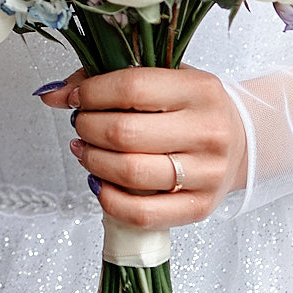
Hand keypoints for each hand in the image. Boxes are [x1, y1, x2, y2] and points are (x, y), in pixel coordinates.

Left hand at [36, 65, 244, 225]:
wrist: (241, 142)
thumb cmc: (192, 108)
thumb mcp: (163, 79)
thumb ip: (107, 80)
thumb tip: (51, 94)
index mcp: (201, 90)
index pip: (133, 88)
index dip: (92, 93)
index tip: (76, 98)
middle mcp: (209, 132)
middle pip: (125, 133)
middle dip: (87, 128)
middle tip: (80, 124)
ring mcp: (206, 173)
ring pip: (130, 173)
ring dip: (92, 160)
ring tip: (85, 150)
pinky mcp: (199, 208)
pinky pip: (141, 213)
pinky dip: (109, 200)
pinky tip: (99, 182)